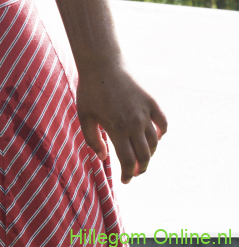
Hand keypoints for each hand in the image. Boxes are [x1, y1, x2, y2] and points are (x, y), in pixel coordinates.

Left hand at [76, 63, 167, 183]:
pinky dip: (162, 133)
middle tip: (135, 172)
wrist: (102, 65)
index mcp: (117, 130)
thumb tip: (103, 158)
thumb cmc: (90, 91)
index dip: (128, 175)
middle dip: (140, 168)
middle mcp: (134, 124)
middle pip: (144, 156)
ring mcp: (145, 113)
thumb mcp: (84, 116)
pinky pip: (163, 123)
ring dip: (149, 153)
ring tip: (142, 157)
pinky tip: (155, 137)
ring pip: (154, 142)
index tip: (125, 181)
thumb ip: (92, 140)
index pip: (128, 161)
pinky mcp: (152, 102)